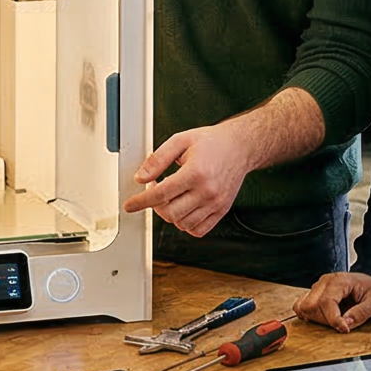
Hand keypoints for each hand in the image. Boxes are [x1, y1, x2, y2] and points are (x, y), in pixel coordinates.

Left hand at [122, 123, 249, 235]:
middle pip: (170, 213)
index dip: (141, 201)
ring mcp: (216, 203)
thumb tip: (141, 178)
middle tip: (156, 191)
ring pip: (182, 224)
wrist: (240, 147)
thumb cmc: (211, 142)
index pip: (161, 194)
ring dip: (170, 215)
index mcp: (195, 172)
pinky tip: (183, 209)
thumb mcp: (180, 141)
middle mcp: (207, 191)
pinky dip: (186, 225)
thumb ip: (158, 159)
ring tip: (172, 197)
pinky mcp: (222, 210)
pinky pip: (199, 230)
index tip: (130, 205)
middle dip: (155, 205)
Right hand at [294, 272, 370, 331]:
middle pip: (312, 305)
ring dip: (317, 318)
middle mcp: (325, 281)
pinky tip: (323, 317)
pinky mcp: (315, 292)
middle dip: (325, 320)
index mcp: (340, 281)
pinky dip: (308, 314)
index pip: (326, 302)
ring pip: (304, 306)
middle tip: (342, 323)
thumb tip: (346, 323)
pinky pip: (302, 305)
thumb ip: (361, 313)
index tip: (345, 329)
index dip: (333, 320)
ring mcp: (318, 286)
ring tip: (334, 319)